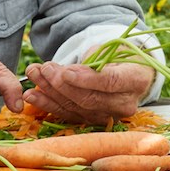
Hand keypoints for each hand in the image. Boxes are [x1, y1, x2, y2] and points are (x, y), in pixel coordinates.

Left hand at [21, 59, 154, 124]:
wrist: (130, 73)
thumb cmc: (121, 56)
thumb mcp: (115, 48)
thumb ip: (95, 58)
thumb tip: (69, 71)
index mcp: (136, 80)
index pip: (111, 82)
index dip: (86, 78)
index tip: (65, 71)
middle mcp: (125, 103)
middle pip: (90, 98)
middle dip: (62, 84)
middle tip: (43, 69)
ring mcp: (109, 116)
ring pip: (76, 108)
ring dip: (50, 93)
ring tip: (33, 76)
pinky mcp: (93, 121)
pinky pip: (69, 115)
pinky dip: (49, 105)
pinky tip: (33, 96)